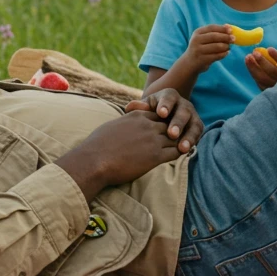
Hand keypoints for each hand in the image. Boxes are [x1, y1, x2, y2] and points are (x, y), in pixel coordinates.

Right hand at [55, 111, 182, 202]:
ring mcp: (153, 140)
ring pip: (175, 137)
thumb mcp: (112, 125)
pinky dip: (179, 153)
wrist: (94, 160)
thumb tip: (124, 126)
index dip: (162, 122)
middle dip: (174, 131)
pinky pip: (176, 152)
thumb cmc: (97, 145)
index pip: (158, 115)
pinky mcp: (155, 156)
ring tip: (182, 147)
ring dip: (179, 142)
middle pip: (170, 124)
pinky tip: (179, 157)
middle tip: (179, 138)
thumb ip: (124, 122)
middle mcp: (148, 125)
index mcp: (137, 115)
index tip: (164, 130)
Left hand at [125, 88, 205, 153]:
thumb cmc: (149, 112)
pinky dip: (191, 142)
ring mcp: (192, 116)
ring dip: (188, 136)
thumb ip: (139, 107)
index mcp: (169, 96)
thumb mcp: (144, 107)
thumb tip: (131, 107)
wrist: (161, 116)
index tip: (161, 113)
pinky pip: (196, 135)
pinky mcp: (196, 127)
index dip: (166, 105)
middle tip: (172, 134)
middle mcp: (183, 104)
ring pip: (193, 124)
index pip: (168, 98)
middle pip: (183, 112)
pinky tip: (184, 151)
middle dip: (178, 123)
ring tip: (182, 148)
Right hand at [182, 24, 232, 72]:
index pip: (211, 27)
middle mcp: (196, 40)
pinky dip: (223, 54)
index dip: (222, 28)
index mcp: (198, 32)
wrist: (189, 63)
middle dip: (226, 37)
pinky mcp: (201, 59)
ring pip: (216, 46)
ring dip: (226, 46)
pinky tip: (226, 53)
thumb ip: (215, 33)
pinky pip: (216, 56)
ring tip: (229, 47)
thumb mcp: (204, 39)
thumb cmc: (201, 48)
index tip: (231, 30)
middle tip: (234, 39)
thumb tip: (229, 26)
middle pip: (214, 36)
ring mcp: (198, 50)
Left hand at [245, 47, 276, 89]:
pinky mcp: (268, 94)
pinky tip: (250, 66)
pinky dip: (254, 74)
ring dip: (253, 67)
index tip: (269, 48)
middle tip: (254, 52)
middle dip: (262, 61)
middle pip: (272, 71)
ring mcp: (276, 89)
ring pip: (263, 78)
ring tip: (248, 57)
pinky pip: (260, 83)